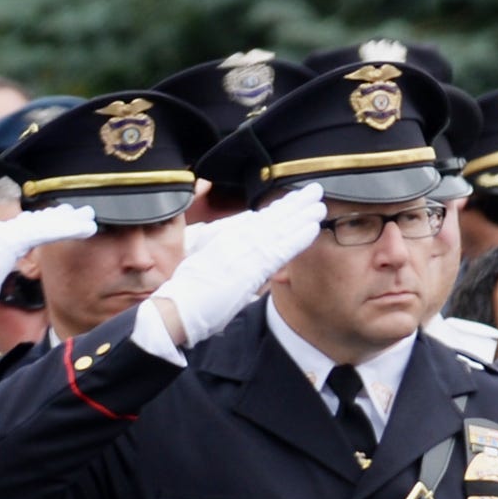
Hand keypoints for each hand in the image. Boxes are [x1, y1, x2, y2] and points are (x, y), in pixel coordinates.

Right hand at [0, 204, 97, 327]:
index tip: (65, 220)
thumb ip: (2, 267)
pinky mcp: (6, 242)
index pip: (24, 225)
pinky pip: (41, 233)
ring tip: (90, 220)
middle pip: (34, 220)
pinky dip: (64, 230)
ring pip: (41, 224)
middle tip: (84, 213)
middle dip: (61, 217)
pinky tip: (83, 230)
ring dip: (68, 222)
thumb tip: (8, 270)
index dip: (47, 222)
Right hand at [136, 186, 324, 358]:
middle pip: (271, 218)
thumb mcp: (202, 256)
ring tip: (319, 203)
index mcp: (224, 235)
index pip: (257, 219)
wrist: (178, 307)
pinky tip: (313, 228)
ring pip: (279, 229)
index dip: (278, 208)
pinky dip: (298, 238)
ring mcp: (244, 252)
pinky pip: (281, 250)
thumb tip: (242, 233)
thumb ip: (220, 241)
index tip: (295, 199)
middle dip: (293, 204)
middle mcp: (235, 239)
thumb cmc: (188, 288)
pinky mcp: (252, 269)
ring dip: (301, 216)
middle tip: (314, 190)